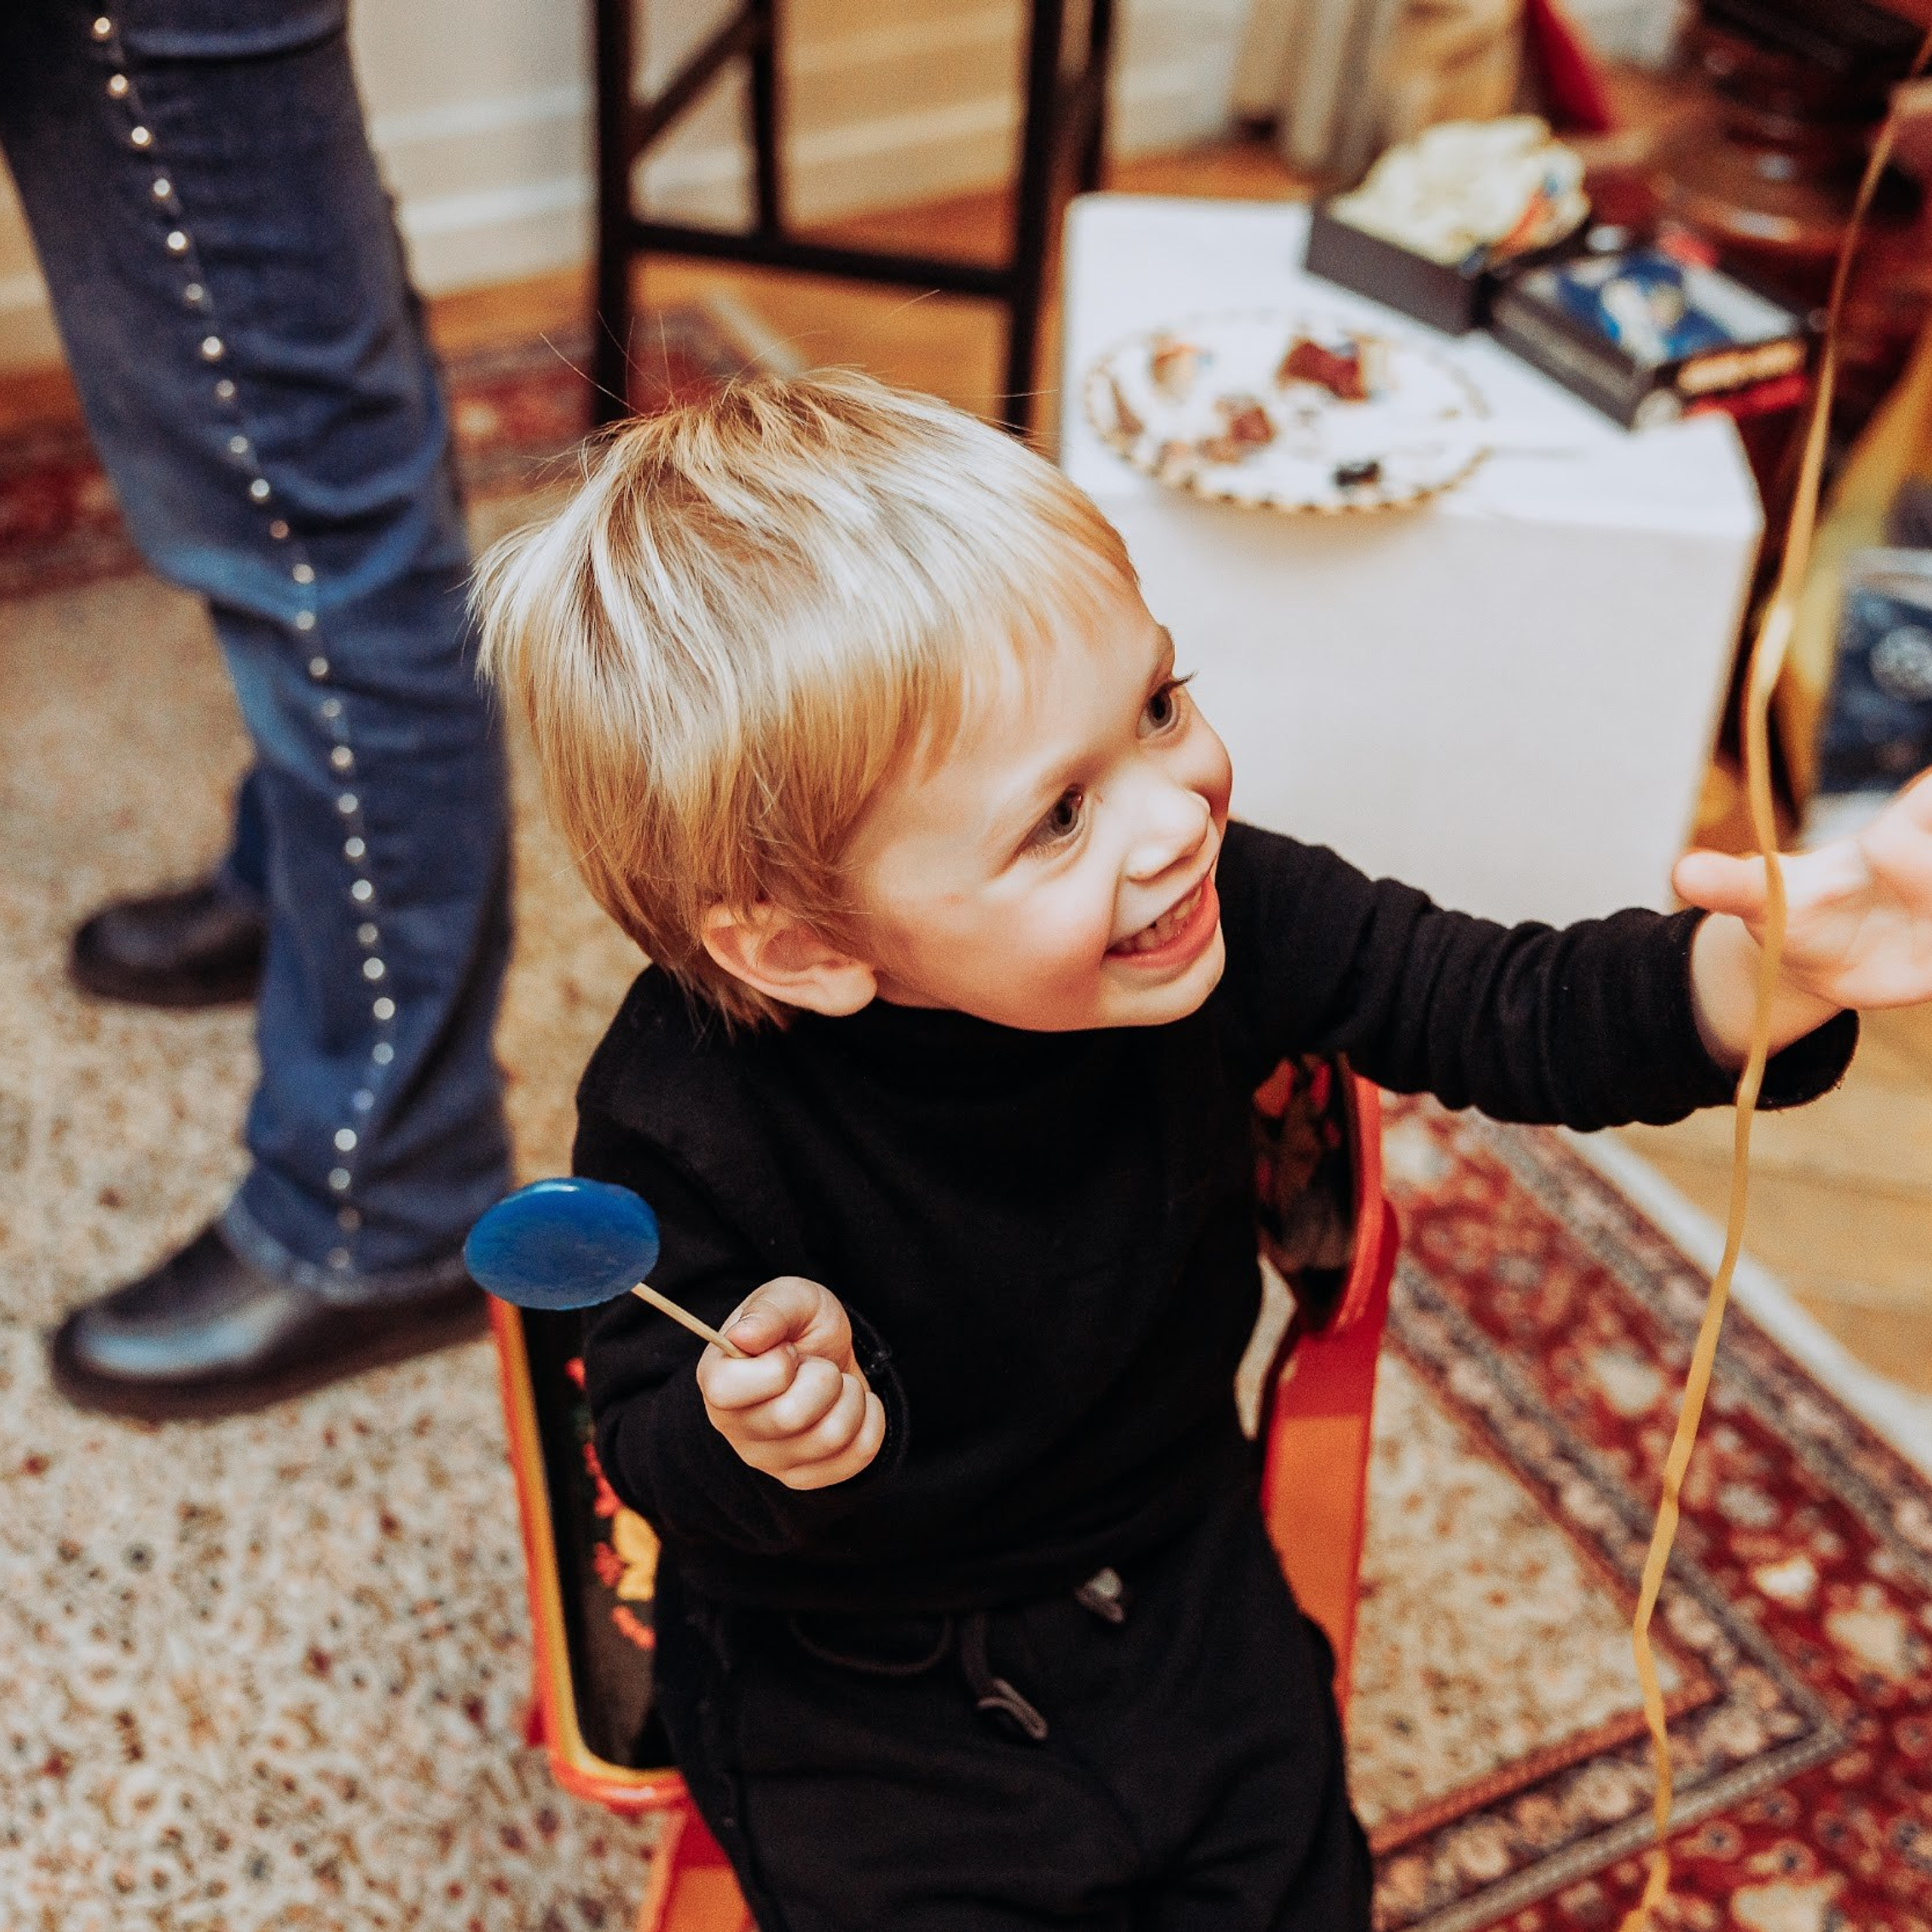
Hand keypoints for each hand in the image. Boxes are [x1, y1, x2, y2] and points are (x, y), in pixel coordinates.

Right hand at [696, 1276, 886, 1489]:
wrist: (832, 1355)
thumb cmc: (801, 1326)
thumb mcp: (790, 1296)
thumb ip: (769, 1310)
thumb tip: (744, 1336)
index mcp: (716, 1379)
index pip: (728, 1391)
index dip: (775, 1365)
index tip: (789, 1349)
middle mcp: (734, 1427)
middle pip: (791, 1417)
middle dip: (824, 1377)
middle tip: (819, 1365)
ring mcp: (768, 1459)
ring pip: (831, 1437)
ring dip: (850, 1397)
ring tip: (836, 1383)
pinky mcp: (804, 1477)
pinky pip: (858, 1455)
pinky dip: (870, 1419)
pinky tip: (851, 1405)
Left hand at [1675, 771, 1931, 1061]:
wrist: (1818, 955)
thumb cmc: (1793, 908)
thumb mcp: (1762, 899)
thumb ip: (1731, 884)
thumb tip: (1681, 872)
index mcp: (1895, 837)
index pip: (1930, 804)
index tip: (1901, 842)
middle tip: (1916, 884)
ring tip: (1929, 937)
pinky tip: (1930, 964)